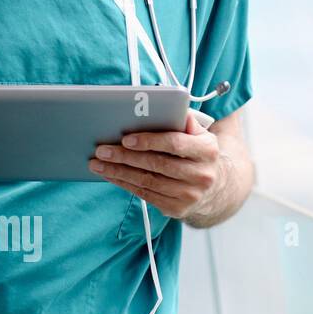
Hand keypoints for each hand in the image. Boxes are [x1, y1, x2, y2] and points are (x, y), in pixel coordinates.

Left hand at [89, 111, 226, 219]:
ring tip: (97, 163)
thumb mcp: (199, 134)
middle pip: (157, 164)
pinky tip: (110, 175)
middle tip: (101, 150)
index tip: (126, 139)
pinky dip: (124, 183)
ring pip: (147, 181)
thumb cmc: (196, 154)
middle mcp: (201, 174)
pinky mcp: (178, 208)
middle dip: (125, 157)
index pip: (175, 144)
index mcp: (207, 150)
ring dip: (118, 172)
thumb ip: (184, 120)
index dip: (149, 141)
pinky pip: (145, 194)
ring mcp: (190, 194)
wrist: (215, 187)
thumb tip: (168, 105)